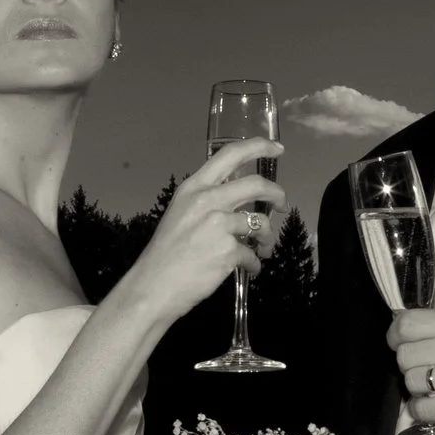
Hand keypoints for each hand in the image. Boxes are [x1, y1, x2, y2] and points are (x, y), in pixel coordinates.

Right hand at [125, 139, 285, 323]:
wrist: (152, 287)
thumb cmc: (165, 254)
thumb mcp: (181, 213)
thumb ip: (207, 202)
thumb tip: (237, 202)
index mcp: (193, 187)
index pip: (231, 154)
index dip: (260, 147)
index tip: (278, 148)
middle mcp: (207, 200)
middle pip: (256, 184)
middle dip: (277, 194)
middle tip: (282, 205)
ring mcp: (218, 225)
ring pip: (261, 223)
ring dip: (268, 238)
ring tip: (264, 248)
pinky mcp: (227, 250)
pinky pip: (253, 254)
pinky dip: (255, 263)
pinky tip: (249, 268)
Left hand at [390, 308, 434, 434]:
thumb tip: (403, 330)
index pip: (409, 322)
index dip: (395, 336)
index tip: (399, 345)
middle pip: (404, 354)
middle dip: (409, 368)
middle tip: (426, 374)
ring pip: (410, 381)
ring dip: (417, 391)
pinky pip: (420, 408)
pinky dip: (422, 411)